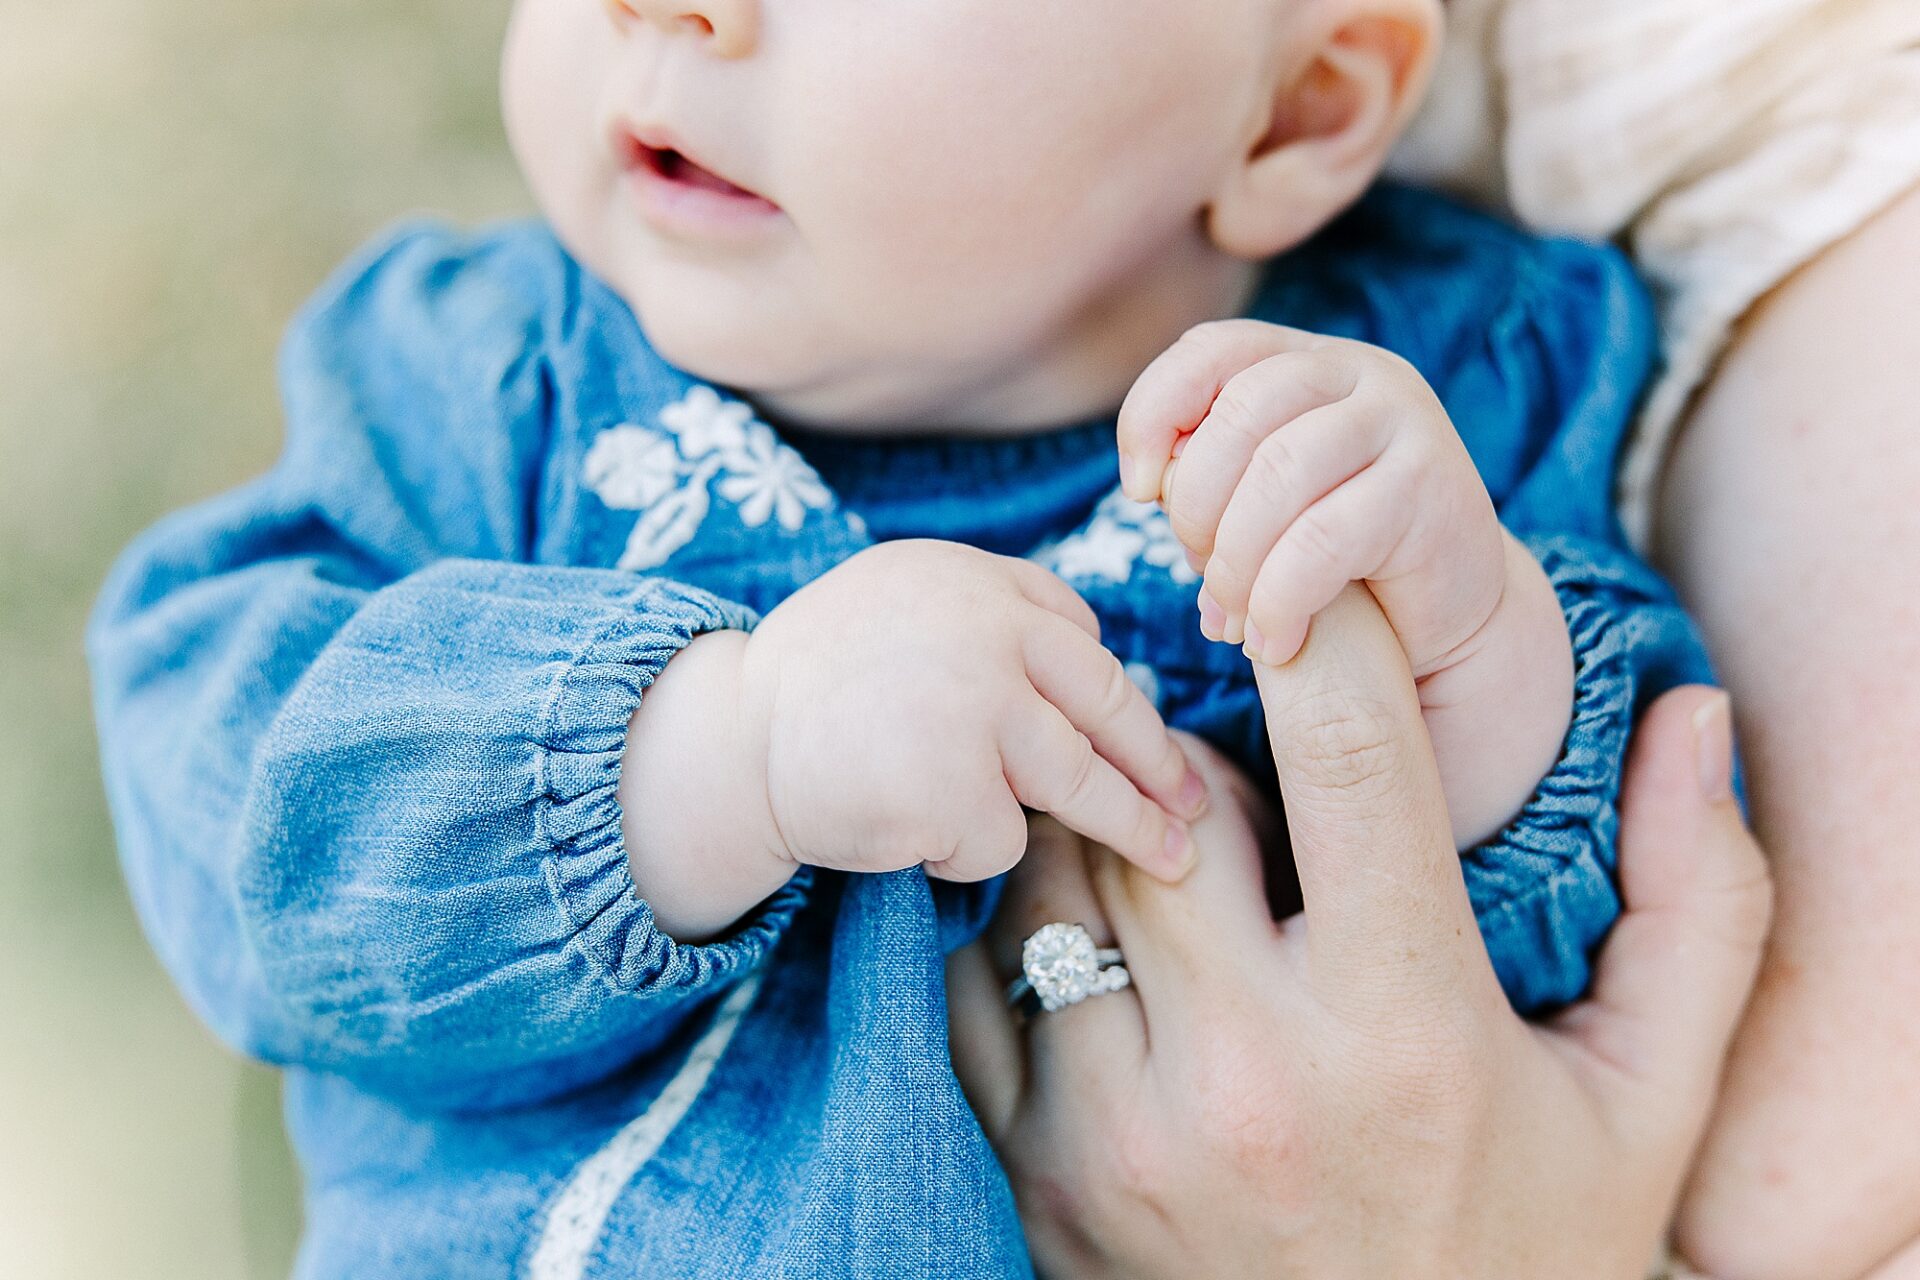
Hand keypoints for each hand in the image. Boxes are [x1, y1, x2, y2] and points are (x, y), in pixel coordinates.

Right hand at [623, 539, 1207, 938]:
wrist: (725, 744)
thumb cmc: (814, 683)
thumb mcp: (899, 603)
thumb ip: (988, 614)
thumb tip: (1094, 642)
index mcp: (973, 578)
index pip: (1077, 634)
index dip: (1118, 696)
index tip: (1151, 738)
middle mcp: (986, 630)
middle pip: (1106, 705)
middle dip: (1161, 763)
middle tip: (1197, 802)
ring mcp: (976, 709)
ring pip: (1080, 782)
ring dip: (1132, 827)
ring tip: (1172, 859)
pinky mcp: (954, 790)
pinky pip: (1001, 840)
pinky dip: (966, 851)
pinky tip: (911, 833)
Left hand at [949, 586, 1769, 1277]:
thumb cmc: (1526, 1246)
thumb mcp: (1646, 1094)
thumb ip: (1692, 904)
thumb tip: (1688, 718)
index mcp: (1407, 1026)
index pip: (1350, 756)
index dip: (1330, 635)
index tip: (1314, 596)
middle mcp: (1247, 1073)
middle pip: (1164, 802)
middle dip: (1200, 762)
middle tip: (1241, 792)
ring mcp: (1119, 1129)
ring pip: (1056, 877)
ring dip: (1106, 840)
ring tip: (1174, 878)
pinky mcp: (1037, 1170)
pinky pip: (976, 982)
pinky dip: (1027, 938)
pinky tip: (1103, 959)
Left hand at [1117, 320, 1505, 672]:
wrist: (1445, 617)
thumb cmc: (1332, 562)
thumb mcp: (1259, 505)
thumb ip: (1207, 475)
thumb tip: (1149, 480)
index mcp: (1306, 360)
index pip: (1209, 350)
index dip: (1153, 412)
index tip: (1136, 491)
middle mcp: (1360, 371)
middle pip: (1239, 411)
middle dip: (1195, 503)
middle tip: (1198, 573)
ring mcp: (1403, 420)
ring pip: (1277, 472)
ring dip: (1233, 562)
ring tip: (1230, 621)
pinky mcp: (1431, 486)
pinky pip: (1322, 539)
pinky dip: (1278, 601)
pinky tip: (1271, 643)